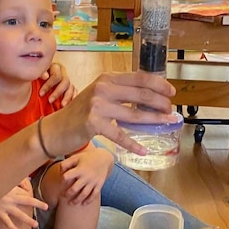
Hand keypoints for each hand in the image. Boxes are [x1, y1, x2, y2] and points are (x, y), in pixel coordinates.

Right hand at [0, 178, 47, 228]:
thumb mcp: (3, 178)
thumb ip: (16, 179)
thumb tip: (27, 178)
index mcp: (13, 189)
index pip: (25, 193)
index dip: (30, 195)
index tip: (33, 197)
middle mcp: (12, 198)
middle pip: (27, 201)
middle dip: (37, 204)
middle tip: (46, 207)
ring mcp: (6, 207)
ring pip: (19, 214)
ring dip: (28, 220)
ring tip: (36, 225)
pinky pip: (7, 222)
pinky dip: (12, 228)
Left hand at [40, 62, 75, 106]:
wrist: (38, 81)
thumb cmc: (36, 77)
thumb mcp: (36, 73)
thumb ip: (40, 74)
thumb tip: (46, 76)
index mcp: (55, 68)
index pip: (55, 76)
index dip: (48, 85)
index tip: (41, 94)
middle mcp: (63, 73)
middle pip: (65, 82)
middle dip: (57, 92)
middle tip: (50, 101)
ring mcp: (68, 81)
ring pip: (71, 88)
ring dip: (67, 97)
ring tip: (62, 105)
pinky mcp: (71, 88)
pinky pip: (74, 92)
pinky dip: (73, 98)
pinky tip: (70, 105)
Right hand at [42, 72, 175, 156]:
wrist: (57, 128)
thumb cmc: (81, 112)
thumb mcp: (100, 95)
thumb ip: (120, 93)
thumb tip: (149, 98)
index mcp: (107, 78)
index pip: (139, 77)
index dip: (159, 84)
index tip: (171, 92)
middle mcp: (103, 88)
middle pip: (141, 95)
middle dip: (160, 103)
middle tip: (171, 111)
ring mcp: (97, 105)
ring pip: (134, 115)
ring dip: (154, 120)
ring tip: (166, 124)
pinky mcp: (93, 123)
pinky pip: (119, 135)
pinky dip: (133, 144)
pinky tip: (143, 150)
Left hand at [58, 147, 114, 204]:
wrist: (104, 158)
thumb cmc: (87, 158)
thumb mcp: (76, 157)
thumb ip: (66, 163)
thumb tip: (60, 172)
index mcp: (79, 169)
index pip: (67, 177)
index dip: (62, 180)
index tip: (61, 182)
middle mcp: (86, 177)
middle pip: (74, 189)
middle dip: (67, 194)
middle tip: (63, 196)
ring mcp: (93, 182)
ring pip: (84, 194)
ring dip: (76, 200)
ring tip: (70, 203)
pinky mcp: (99, 185)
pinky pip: (94, 195)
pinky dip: (89, 200)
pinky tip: (83, 203)